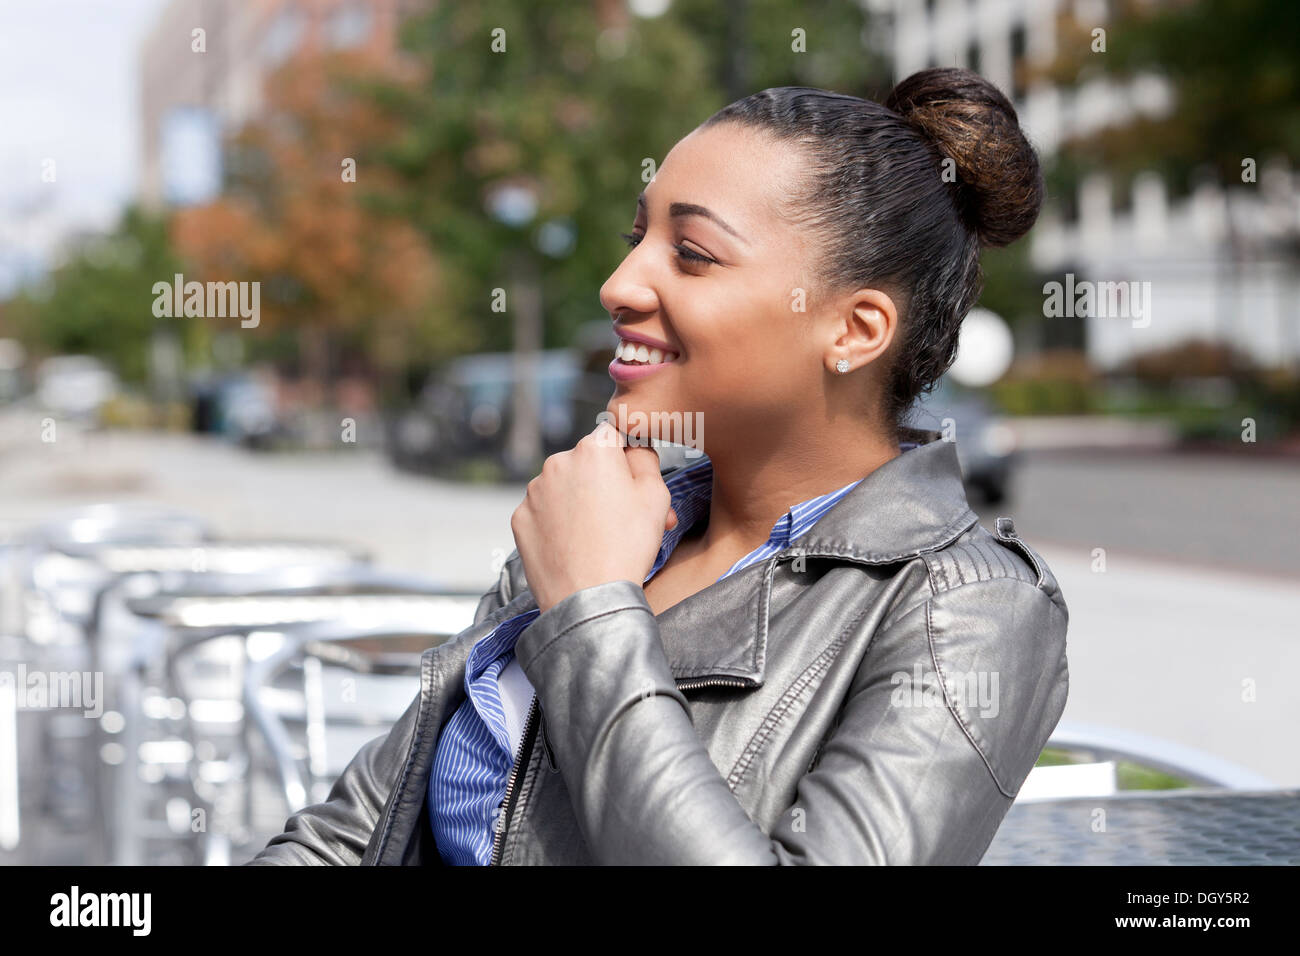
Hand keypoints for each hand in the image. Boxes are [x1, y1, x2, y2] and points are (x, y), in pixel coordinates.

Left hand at [511, 421, 678, 613]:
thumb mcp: (657, 495)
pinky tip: (575, 545)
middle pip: (587, 464)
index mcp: (594, 449)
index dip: (627, 459)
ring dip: (581, 503)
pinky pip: (545, 513)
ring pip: (564, 488)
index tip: (634, 482)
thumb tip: (633, 448)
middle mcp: (557, 462)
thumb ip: (645, 458)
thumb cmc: (628, 545)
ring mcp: (534, 492)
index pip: (613, 436)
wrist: (589, 597)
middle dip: (605, 484)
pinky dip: (558, 523)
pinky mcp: (520, 518)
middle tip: (626, 518)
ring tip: (600, 537)